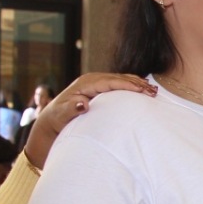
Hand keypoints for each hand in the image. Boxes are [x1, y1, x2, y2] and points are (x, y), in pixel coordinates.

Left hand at [23, 73, 156, 166]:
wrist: (48, 124)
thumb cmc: (55, 122)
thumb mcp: (59, 117)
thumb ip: (70, 109)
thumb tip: (83, 103)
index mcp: (84, 84)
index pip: (110, 82)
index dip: (127, 85)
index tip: (142, 90)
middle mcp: (90, 81)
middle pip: (118, 79)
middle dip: (136, 83)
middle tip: (154, 91)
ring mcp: (94, 85)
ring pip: (119, 81)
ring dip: (136, 84)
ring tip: (153, 91)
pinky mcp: (98, 91)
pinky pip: (117, 86)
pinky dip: (130, 87)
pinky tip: (141, 91)